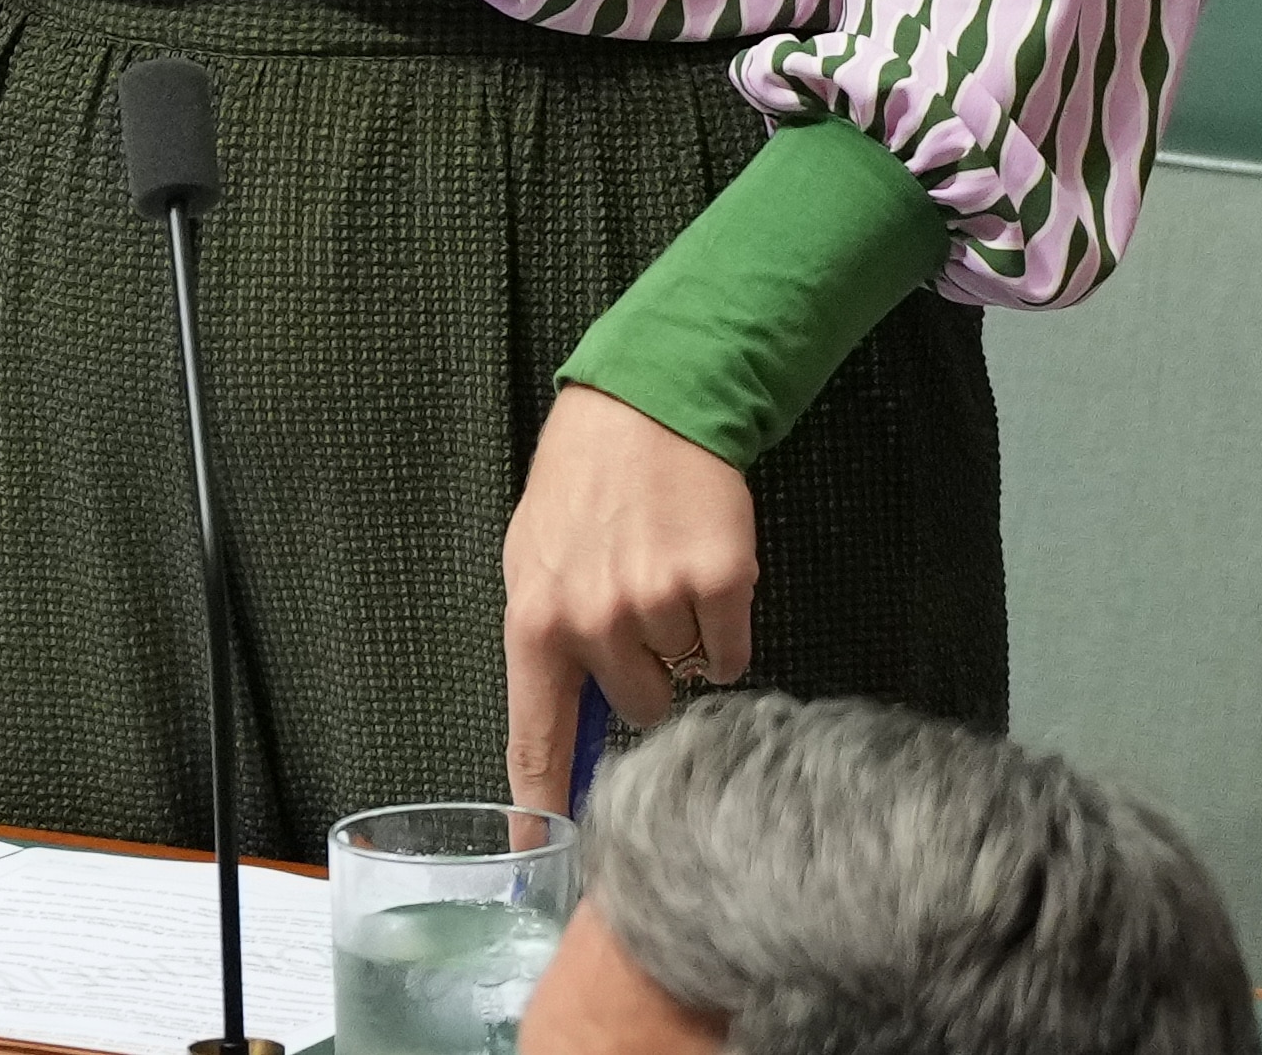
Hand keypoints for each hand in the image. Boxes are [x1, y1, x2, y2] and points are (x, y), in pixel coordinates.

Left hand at [500, 385, 754, 811]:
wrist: (650, 406)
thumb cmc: (584, 482)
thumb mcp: (531, 557)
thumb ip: (543, 641)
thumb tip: (559, 726)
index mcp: (535, 619)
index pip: (536, 737)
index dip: (541, 804)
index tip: (543, 856)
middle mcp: (594, 619)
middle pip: (634, 707)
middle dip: (639, 673)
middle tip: (635, 608)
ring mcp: (659, 603)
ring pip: (684, 677)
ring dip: (680, 642)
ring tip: (662, 574)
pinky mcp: (721, 584)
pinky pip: (729, 651)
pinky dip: (723, 626)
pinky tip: (702, 575)